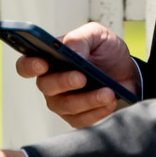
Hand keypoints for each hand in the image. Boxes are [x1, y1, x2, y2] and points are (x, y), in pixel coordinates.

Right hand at [15, 21, 137, 129]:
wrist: (128, 73)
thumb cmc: (107, 53)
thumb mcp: (96, 36)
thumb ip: (80, 39)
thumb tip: (72, 52)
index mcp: (50, 59)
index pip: (26, 65)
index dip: (30, 65)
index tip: (43, 63)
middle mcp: (51, 82)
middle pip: (46, 86)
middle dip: (64, 82)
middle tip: (82, 77)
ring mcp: (62, 102)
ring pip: (65, 106)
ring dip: (88, 99)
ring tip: (108, 92)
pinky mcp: (77, 118)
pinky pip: (81, 120)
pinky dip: (97, 112)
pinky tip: (110, 102)